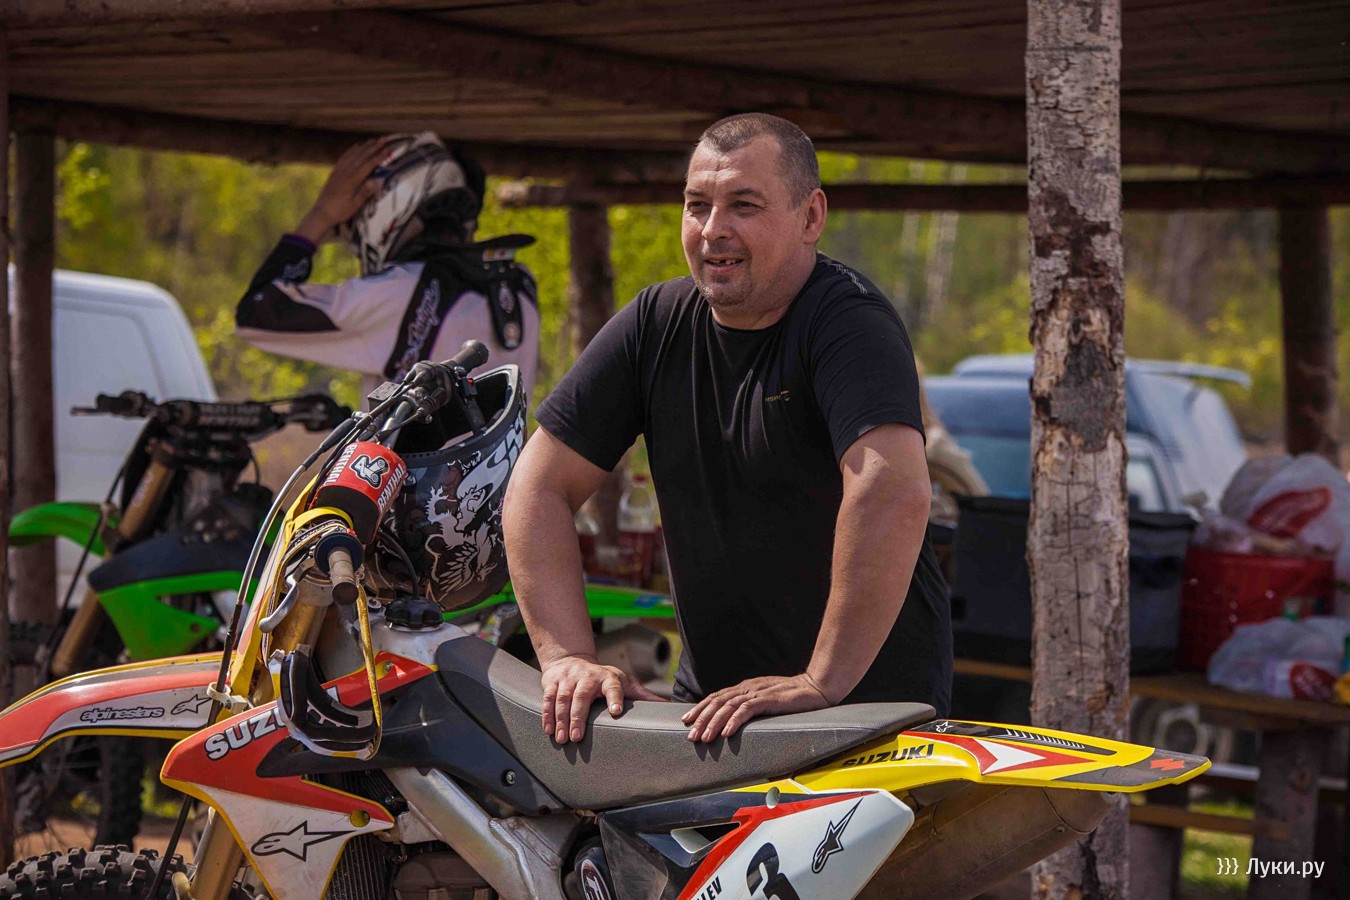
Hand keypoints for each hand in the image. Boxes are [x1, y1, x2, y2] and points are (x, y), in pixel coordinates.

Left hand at [294, 137, 397, 242]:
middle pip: (362, 156)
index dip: (379, 157)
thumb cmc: (340, 211)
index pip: (369, 165)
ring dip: (364, 146)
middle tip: (383, 139)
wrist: (322, 213)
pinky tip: (356, 147)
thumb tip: (378, 180)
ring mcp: (339, 171)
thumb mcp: (355, 205)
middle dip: (374, 147)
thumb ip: (365, 192)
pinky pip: (344, 157)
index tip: (388, 150)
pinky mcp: (334, 172)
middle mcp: (345, 172)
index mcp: (352, 180)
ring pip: (353, 155)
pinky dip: (351, 150)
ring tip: (373, 140)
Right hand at [541, 655, 663, 743]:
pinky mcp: (553, 681)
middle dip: (578, 717)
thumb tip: (666, 708)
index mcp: (609, 678)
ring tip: (562, 739)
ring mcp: (569, 679)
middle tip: (577, 738)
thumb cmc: (602, 677)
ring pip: (563, 698)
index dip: (615, 697)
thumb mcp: (624, 682)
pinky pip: (547, 698)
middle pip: (582, 696)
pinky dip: (547, 714)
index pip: (613, 686)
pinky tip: (548, 730)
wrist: (571, 659)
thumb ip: (642, 696)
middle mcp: (588, 676)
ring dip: (561, 719)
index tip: (617, 711)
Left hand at [681, 674, 831, 741]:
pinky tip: (726, 732)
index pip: (717, 697)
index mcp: (746, 688)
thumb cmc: (794, 697)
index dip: (700, 709)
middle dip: (701, 719)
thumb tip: (735, 722)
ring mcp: (757, 692)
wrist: (817, 687)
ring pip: (728, 706)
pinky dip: (734, 721)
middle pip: (717, 701)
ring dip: (714, 723)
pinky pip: (747, 710)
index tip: (687, 721)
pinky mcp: (769, 699)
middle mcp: (748, 687)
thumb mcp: (767, 701)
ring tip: (704, 737)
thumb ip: (752, 707)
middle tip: (690, 735)